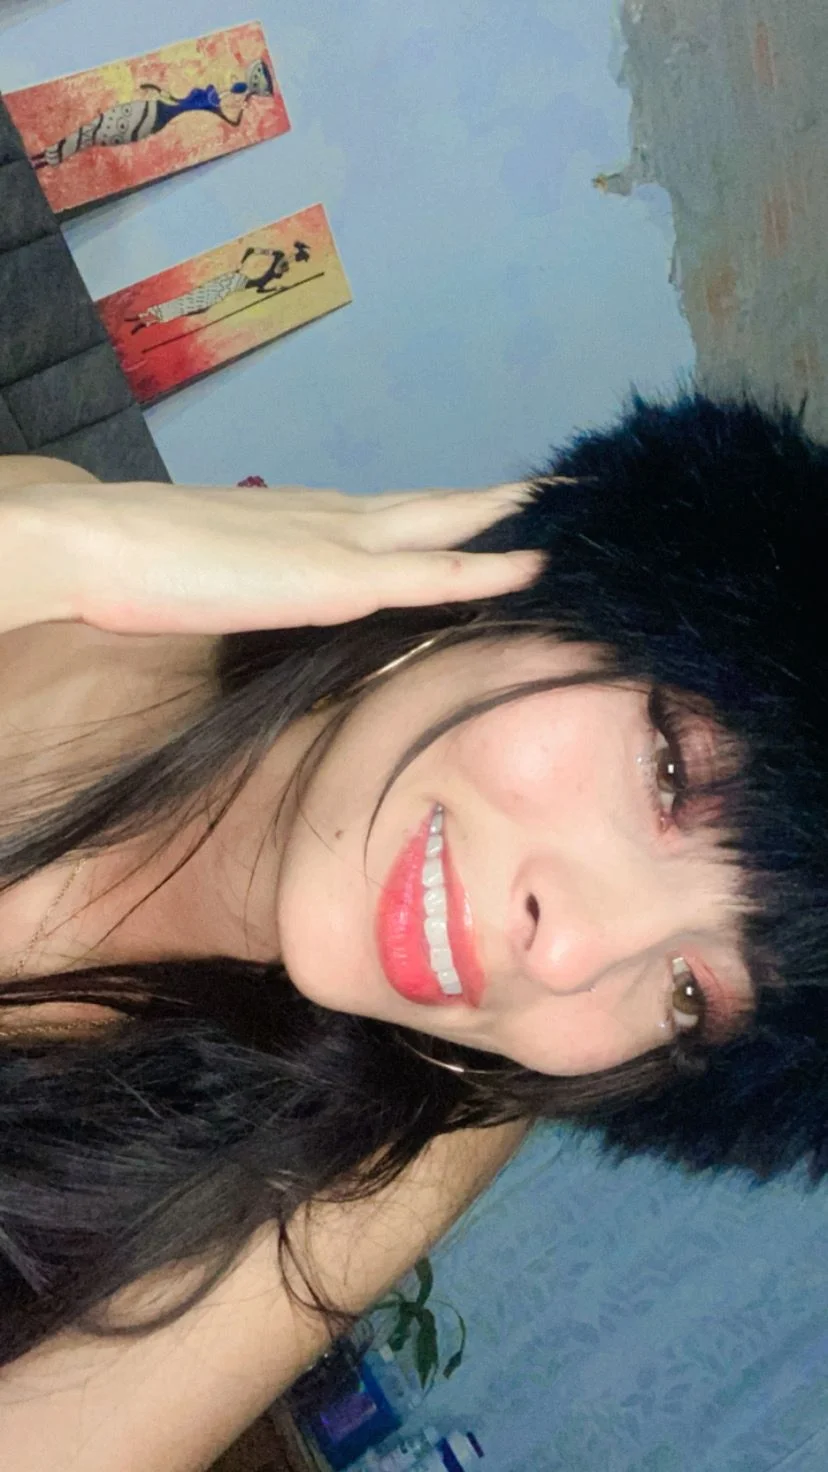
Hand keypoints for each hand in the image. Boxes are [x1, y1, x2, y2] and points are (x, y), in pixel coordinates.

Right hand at [14, 481, 539, 635]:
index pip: (395, 511)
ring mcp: (342, 541)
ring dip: (507, 518)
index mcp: (308, 517)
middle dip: (499, 499)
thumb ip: (264, 575)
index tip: (492, 505)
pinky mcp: (339, 577)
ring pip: (446, 524)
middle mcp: (337, 517)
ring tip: (567, 511)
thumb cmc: (143, 563)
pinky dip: (488, 567)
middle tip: (559, 490)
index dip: (447, 509)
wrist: (100, 544)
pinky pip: (433, 573)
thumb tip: (278, 592)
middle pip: (436, 504)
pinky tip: (534, 565)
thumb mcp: (221, 570)